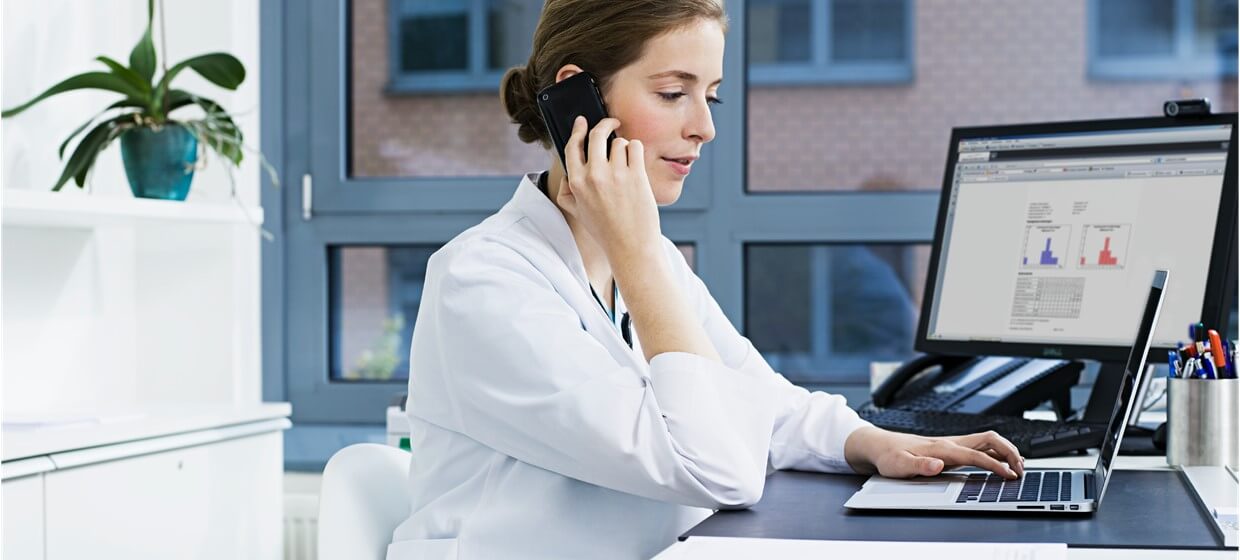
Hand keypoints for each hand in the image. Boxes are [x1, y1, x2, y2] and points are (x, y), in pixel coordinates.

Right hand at [557, 116, 661, 263]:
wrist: (630, 247)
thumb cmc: (605, 231)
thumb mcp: (577, 212)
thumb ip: (567, 192)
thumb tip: (567, 173)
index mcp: (576, 183)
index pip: (573, 146)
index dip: (578, 130)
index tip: (582, 121)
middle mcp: (594, 175)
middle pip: (597, 134)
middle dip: (605, 124)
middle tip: (612, 122)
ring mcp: (616, 174)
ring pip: (619, 142)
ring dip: (624, 147)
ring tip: (626, 163)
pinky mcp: (636, 175)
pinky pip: (635, 147)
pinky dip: (636, 151)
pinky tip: (636, 163)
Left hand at [844, 426, 1024, 479]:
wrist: (880, 445)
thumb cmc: (889, 456)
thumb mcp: (898, 466)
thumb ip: (918, 466)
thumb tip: (938, 465)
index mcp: (941, 448)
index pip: (975, 455)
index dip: (995, 465)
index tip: (1010, 475)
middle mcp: (950, 442)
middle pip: (989, 439)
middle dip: (1010, 452)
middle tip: (1021, 470)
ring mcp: (952, 443)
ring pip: (987, 441)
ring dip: (1006, 450)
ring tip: (1019, 466)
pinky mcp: (951, 447)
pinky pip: (980, 446)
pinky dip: (996, 452)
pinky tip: (1001, 462)